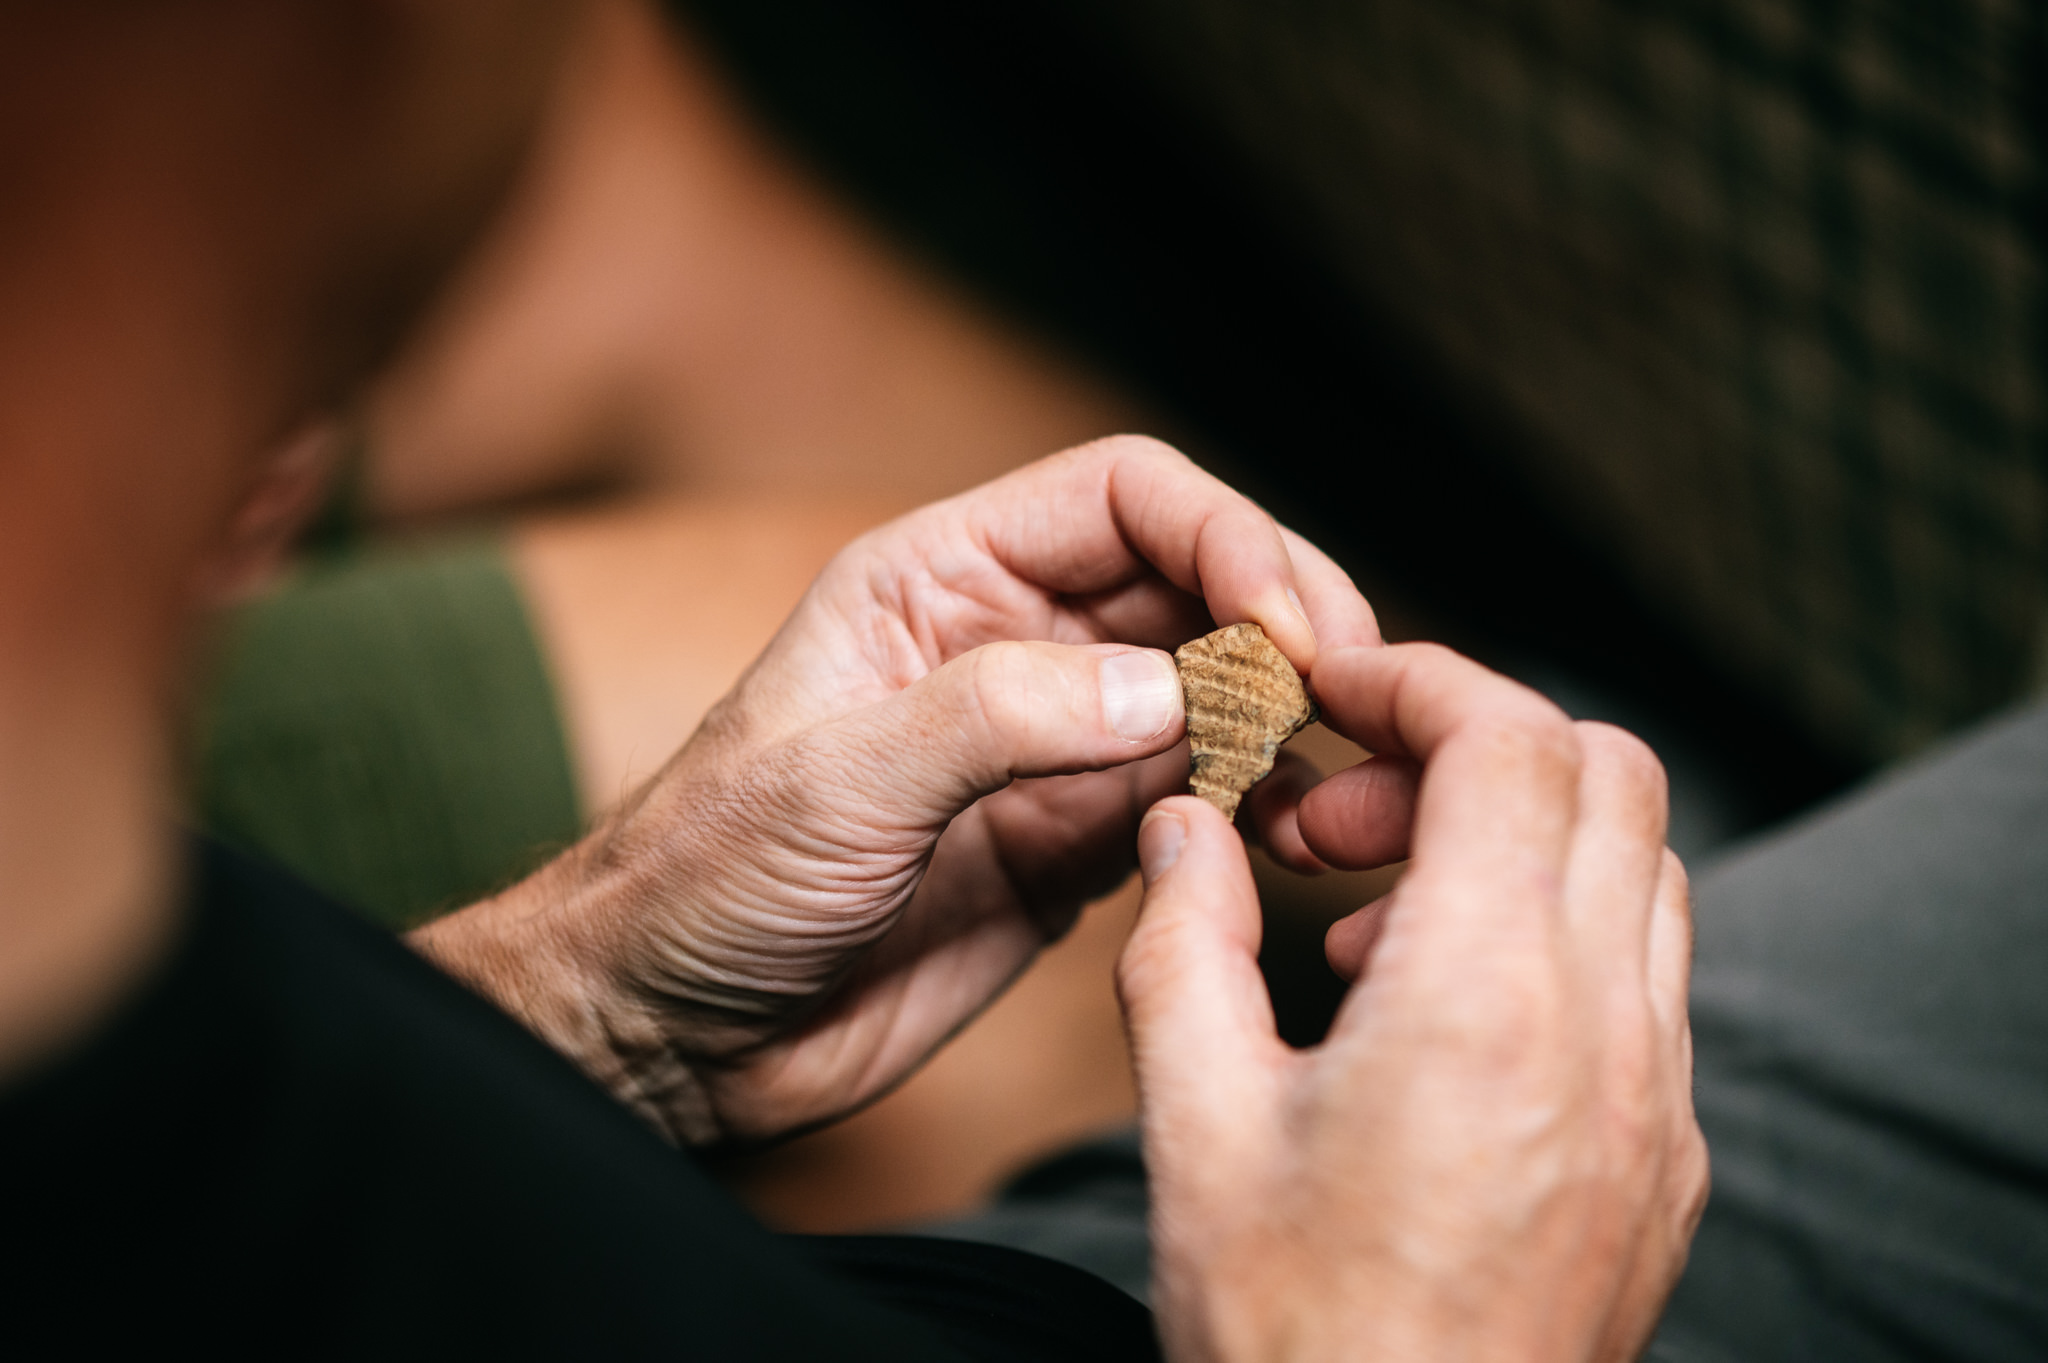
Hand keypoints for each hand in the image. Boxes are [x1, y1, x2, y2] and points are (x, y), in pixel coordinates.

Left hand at [412, 436, 1378, 1143]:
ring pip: (1215, 691)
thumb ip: (1000, 718)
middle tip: (1347, 695)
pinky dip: (1259, 806)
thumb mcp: (835, 781)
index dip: (1225, 534)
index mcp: (939, 577)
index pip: (1125, 495)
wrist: (666, 1033)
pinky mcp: (1072, 843)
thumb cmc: (702, 882)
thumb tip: (1175, 687)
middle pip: (1194, 580)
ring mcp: (1049, 746)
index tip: (1284, 626)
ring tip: (1337, 774)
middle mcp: (1010, 643)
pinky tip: (1286, 836)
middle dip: (1283, 621)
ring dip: (1288, 717)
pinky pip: (1198, 797)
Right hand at [1119, 643, 1707, 1362]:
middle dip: (1469, 744)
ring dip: (1519, 838)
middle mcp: (1605, 1031)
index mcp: (1484, 998)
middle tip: (1341, 814)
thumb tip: (1182, 825)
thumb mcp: (1192, 1124)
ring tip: (1375, 925)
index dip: (1419, 679)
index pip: (1510, 740)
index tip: (1333, 691)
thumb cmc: (1292, 1336)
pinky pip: (1647, 978)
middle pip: (1607, 775)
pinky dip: (1558, 934)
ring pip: (1643, 870)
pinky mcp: (1664, 1159)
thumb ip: (1182, 941)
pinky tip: (1440, 1018)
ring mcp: (1653, 1099)